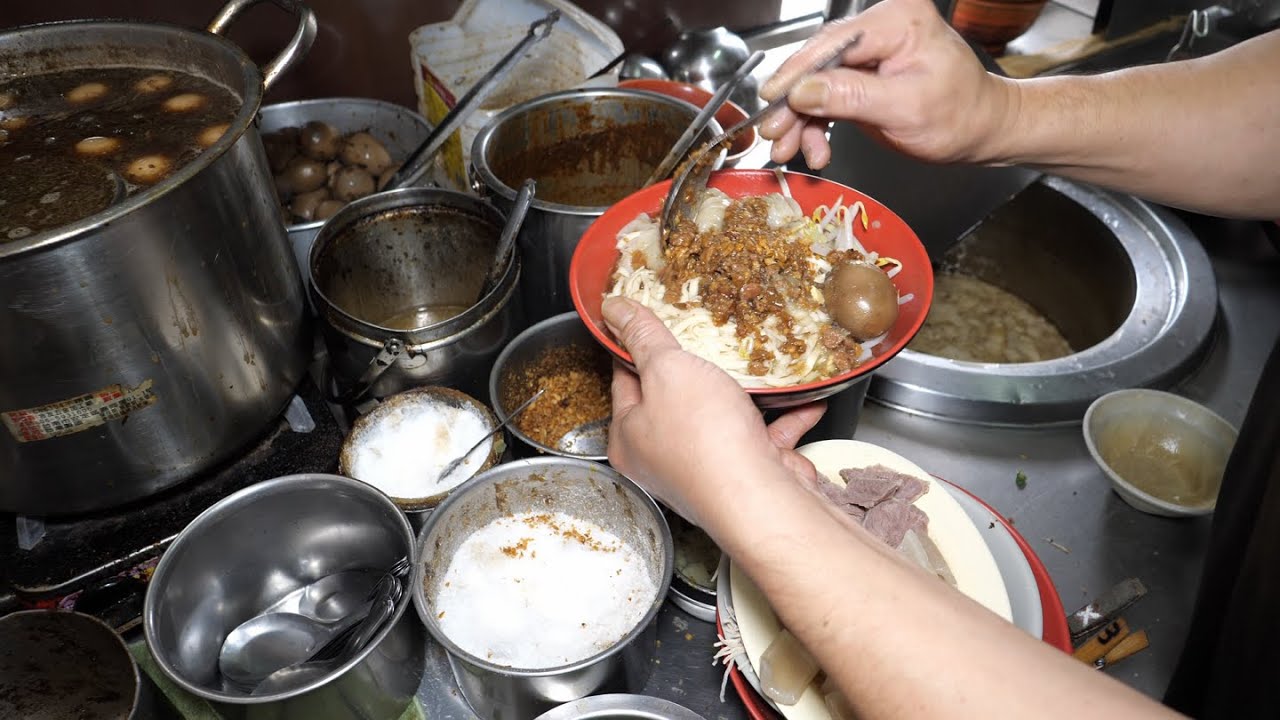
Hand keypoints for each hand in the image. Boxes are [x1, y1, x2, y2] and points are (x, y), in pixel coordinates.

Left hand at [602, 297, 825, 527]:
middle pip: (674, 398)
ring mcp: (707, 468)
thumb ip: (643, 336)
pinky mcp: (747, 474)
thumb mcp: (666, 369)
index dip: (635, 346)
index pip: (624, 379)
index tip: (649, 320)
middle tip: (707, 334)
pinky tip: (802, 398)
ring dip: (745, 391)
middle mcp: (663, 458)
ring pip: (723, 418)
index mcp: (629, 436)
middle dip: (697, 368)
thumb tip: (613, 309)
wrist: (761, 499)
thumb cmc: (705, 438)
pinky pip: (764, 437)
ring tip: (755, 361)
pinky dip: (784, 418)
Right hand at [759, 0, 1016, 167]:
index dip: (797, 73)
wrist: (982, 130)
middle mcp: (879, 29)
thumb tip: (804, 91)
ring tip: (788, 151)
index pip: (832, 43)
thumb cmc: (961, 115)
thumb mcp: (907, 108)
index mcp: (897, 21)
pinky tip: (814, 148)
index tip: (772, 99)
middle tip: (774, 134)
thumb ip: (852, 96)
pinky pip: (827, 96)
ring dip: (800, 120)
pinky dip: (815, 124)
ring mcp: (869, 53)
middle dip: (793, 104)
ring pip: (816, 83)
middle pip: (817, 63)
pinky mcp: (862, 76)